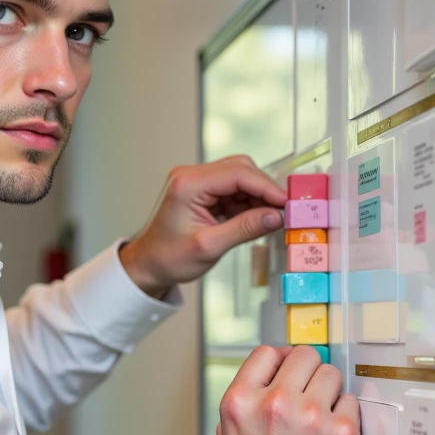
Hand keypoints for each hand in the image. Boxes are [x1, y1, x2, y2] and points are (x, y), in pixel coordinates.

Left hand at [119, 156, 286, 297]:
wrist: (148, 264)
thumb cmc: (169, 258)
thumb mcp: (210, 247)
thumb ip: (244, 229)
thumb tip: (275, 216)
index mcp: (188, 185)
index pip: (237, 174)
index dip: (266, 187)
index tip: (285, 203)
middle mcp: (191, 175)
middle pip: (240, 169)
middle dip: (263, 190)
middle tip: (282, 211)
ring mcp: (196, 181)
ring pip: (239, 178)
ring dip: (256, 197)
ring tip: (267, 219)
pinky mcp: (202, 190)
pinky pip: (232, 189)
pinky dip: (246, 202)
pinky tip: (253, 219)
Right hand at [218, 346, 359, 434]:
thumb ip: (246, 403)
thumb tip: (266, 377)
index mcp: (241, 402)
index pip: (268, 353)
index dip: (282, 361)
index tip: (290, 370)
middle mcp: (275, 403)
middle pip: (305, 357)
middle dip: (308, 375)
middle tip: (309, 396)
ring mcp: (310, 416)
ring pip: (331, 375)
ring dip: (329, 394)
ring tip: (318, 421)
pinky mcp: (341, 432)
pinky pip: (352, 403)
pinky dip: (345, 417)